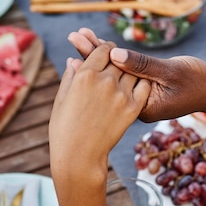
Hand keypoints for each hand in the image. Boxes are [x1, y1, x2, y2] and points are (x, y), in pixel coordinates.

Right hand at [49, 43, 149, 182]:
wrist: (79, 156)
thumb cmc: (64, 129)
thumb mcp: (61, 99)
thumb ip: (70, 76)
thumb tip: (74, 59)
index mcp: (85, 75)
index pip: (103, 50)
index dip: (106, 49)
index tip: (107, 54)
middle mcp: (105, 81)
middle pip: (119, 59)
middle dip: (117, 59)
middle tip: (117, 64)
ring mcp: (121, 94)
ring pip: (132, 71)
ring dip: (129, 71)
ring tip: (125, 77)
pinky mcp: (133, 108)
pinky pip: (144, 86)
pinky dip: (141, 83)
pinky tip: (134, 88)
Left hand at [67, 28, 205, 136]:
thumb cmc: (199, 82)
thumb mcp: (171, 72)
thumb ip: (142, 65)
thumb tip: (114, 54)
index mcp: (141, 106)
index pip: (112, 81)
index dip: (95, 59)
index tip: (80, 41)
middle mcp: (136, 103)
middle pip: (108, 78)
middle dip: (91, 55)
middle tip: (74, 35)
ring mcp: (139, 97)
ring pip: (114, 74)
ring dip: (100, 55)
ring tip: (81, 35)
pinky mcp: (144, 88)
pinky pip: (124, 74)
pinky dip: (114, 59)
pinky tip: (100, 45)